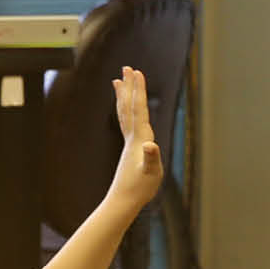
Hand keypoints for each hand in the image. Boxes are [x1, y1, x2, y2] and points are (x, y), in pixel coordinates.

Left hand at [101, 66, 162, 213]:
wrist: (123, 201)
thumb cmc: (140, 189)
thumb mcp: (151, 174)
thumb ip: (152, 159)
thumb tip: (151, 145)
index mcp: (139, 139)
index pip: (138, 109)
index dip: (139, 90)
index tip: (137, 72)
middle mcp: (132, 137)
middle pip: (129, 106)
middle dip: (130, 86)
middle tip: (127, 67)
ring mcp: (129, 142)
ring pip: (124, 113)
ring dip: (123, 96)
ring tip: (117, 81)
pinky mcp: (129, 149)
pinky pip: (125, 123)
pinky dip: (124, 111)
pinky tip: (124, 109)